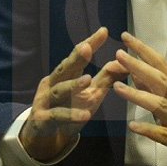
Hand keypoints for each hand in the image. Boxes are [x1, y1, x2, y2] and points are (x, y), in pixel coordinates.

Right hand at [19, 27, 127, 160]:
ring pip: (59, 90)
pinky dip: (70, 114)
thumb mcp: (90, 94)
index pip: (77, 57)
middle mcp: (52, 83)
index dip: (89, 44)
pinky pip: (58, 115)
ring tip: (87, 80)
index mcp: (64, 75)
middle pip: (65, 68)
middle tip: (87, 47)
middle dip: (76, 58)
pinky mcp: (43, 118)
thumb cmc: (68, 108)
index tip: (103, 31)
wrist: (42, 133)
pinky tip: (84, 115)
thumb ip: (106, 79)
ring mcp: (46, 100)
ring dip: (72, 85)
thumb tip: (124, 63)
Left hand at [112, 31, 166, 165]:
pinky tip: (132, 126)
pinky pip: (164, 134)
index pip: (161, 65)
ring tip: (117, 88)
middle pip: (161, 80)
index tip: (125, 37)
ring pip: (160, 105)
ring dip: (138, 96)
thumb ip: (155, 91)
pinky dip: (148, 129)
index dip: (144, 50)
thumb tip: (135, 72)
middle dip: (139, 66)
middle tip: (119, 54)